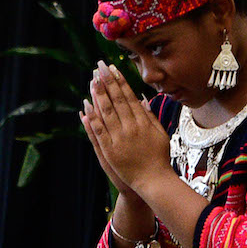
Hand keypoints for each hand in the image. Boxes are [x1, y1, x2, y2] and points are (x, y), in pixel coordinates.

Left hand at [79, 63, 169, 191]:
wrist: (153, 180)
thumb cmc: (159, 157)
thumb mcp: (160, 134)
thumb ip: (151, 116)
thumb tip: (142, 98)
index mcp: (143, 122)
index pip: (128, 97)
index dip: (120, 81)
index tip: (113, 69)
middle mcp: (131, 127)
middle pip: (116, 100)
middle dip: (107, 82)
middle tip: (99, 67)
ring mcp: (120, 138)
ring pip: (106, 112)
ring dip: (98, 95)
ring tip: (92, 80)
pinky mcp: (110, 150)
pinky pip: (99, 131)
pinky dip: (91, 118)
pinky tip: (85, 106)